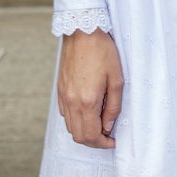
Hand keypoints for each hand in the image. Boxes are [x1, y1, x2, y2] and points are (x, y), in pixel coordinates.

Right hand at [57, 29, 123, 147]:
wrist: (82, 32)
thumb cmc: (102, 52)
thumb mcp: (117, 80)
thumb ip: (113, 107)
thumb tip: (108, 126)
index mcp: (86, 101)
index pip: (91, 135)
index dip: (103, 143)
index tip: (112, 141)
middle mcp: (71, 102)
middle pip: (78, 136)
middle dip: (94, 141)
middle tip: (107, 137)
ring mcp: (63, 96)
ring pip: (70, 127)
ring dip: (84, 131)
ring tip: (100, 124)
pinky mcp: (60, 90)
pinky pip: (65, 114)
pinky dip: (76, 120)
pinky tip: (88, 112)